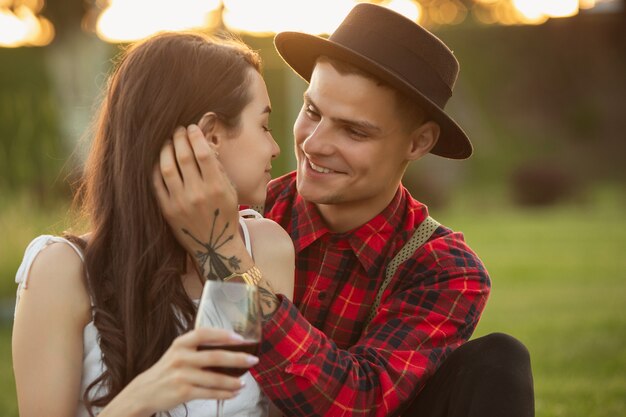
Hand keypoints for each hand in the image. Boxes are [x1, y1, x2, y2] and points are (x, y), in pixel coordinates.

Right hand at [108, 327, 258, 415]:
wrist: (144, 391)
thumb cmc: (167, 370)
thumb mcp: (178, 352)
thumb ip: (197, 347)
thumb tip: (230, 346)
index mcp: (180, 343)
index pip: (204, 333)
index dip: (223, 334)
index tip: (240, 338)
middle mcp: (181, 357)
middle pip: (214, 356)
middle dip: (238, 358)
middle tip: (253, 360)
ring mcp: (182, 375)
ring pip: (215, 378)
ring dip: (233, 381)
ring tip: (244, 382)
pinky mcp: (183, 392)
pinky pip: (209, 393)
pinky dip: (224, 394)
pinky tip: (234, 393)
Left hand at [153, 125, 252, 278]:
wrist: (214, 247)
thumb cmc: (225, 215)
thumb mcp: (230, 191)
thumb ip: (218, 169)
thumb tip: (203, 144)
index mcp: (217, 187)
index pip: (203, 153)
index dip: (196, 136)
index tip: (192, 128)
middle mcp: (197, 193)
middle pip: (184, 156)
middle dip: (179, 137)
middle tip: (178, 129)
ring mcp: (180, 202)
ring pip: (167, 167)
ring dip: (166, 149)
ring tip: (168, 141)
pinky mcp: (167, 210)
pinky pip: (157, 183)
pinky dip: (156, 167)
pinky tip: (159, 159)